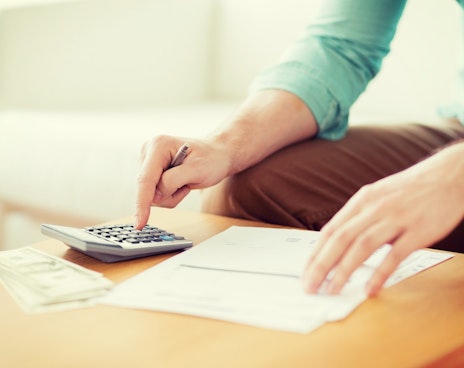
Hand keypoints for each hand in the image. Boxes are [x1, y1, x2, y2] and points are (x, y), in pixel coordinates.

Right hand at [134, 135, 231, 228]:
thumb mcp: (197, 170)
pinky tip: (180, 183)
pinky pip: (154, 195)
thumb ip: (173, 181)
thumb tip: (154, 195)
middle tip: (187, 185)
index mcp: (158, 146)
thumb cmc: (210, 159)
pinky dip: (169, 195)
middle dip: (168, 195)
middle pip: (146, 189)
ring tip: (185, 182)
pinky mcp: (150, 173)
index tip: (139, 224)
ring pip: (150, 195)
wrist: (216, 155)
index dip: (141, 202)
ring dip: (170, 195)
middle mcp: (148, 152)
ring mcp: (148, 163)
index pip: (145, 179)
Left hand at [302, 141, 463, 296]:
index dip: (315, 253)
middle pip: (340, 239)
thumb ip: (359, 217)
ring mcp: (396, 219)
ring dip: (343, 271)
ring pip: (362, 246)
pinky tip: (369, 289)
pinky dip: (380, 274)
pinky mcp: (418, 231)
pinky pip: (395, 255)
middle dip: (321, 265)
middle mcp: (374, 208)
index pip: (331, 230)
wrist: (449, 176)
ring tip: (331, 289)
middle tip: (310, 286)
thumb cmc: (410, 190)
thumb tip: (337, 243)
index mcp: (362, 200)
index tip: (305, 272)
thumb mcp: (378, 196)